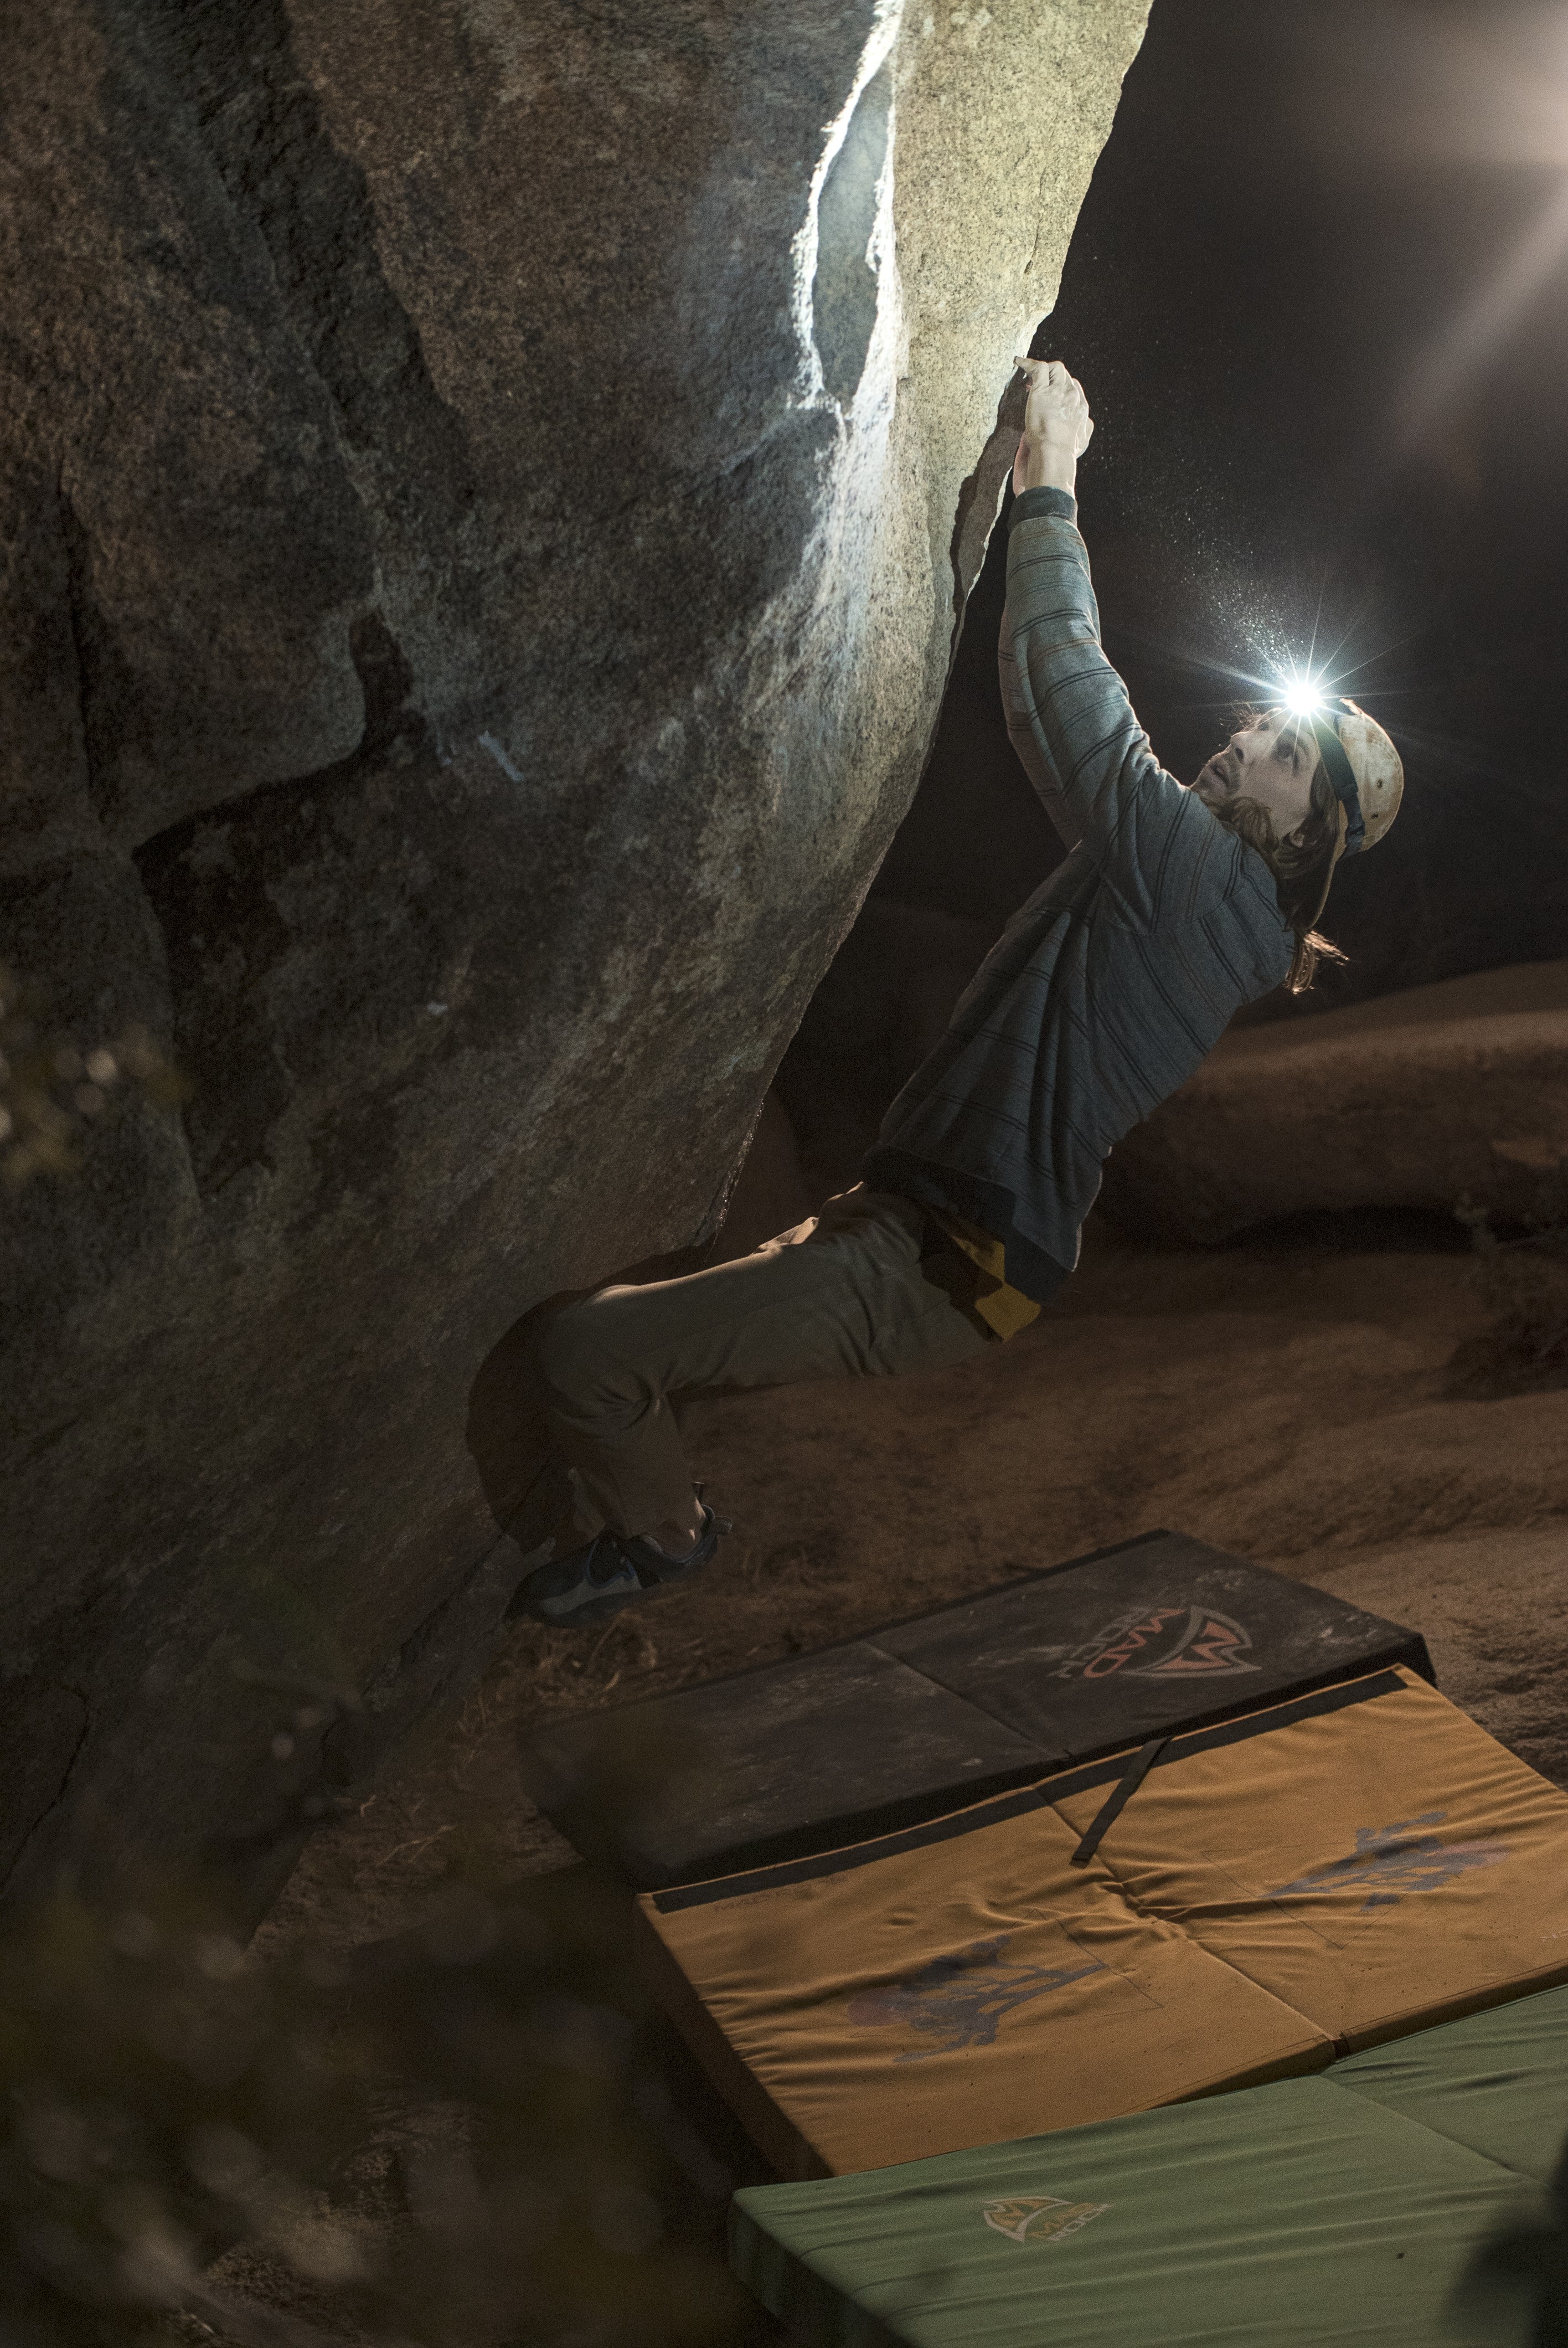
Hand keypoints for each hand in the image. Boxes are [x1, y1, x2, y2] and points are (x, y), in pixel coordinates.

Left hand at [1011, 358, 1092, 495]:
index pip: (1073, 388)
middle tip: (1036, 382)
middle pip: (1065, 376)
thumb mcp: (1080, 444)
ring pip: (1054, 368)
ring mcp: (1058, 391)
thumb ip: (1082, 434)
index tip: (1050, 391)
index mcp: (1082, 409)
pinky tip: (1018, 362)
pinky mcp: (1042, 390)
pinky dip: (1028, 364)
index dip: (1060, 388)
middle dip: (1052, 376)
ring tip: (1028, 370)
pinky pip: (1038, 368)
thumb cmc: (1063, 455)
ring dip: (1042, 368)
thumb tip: (1081, 432)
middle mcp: (1073, 396)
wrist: (1054, 453)